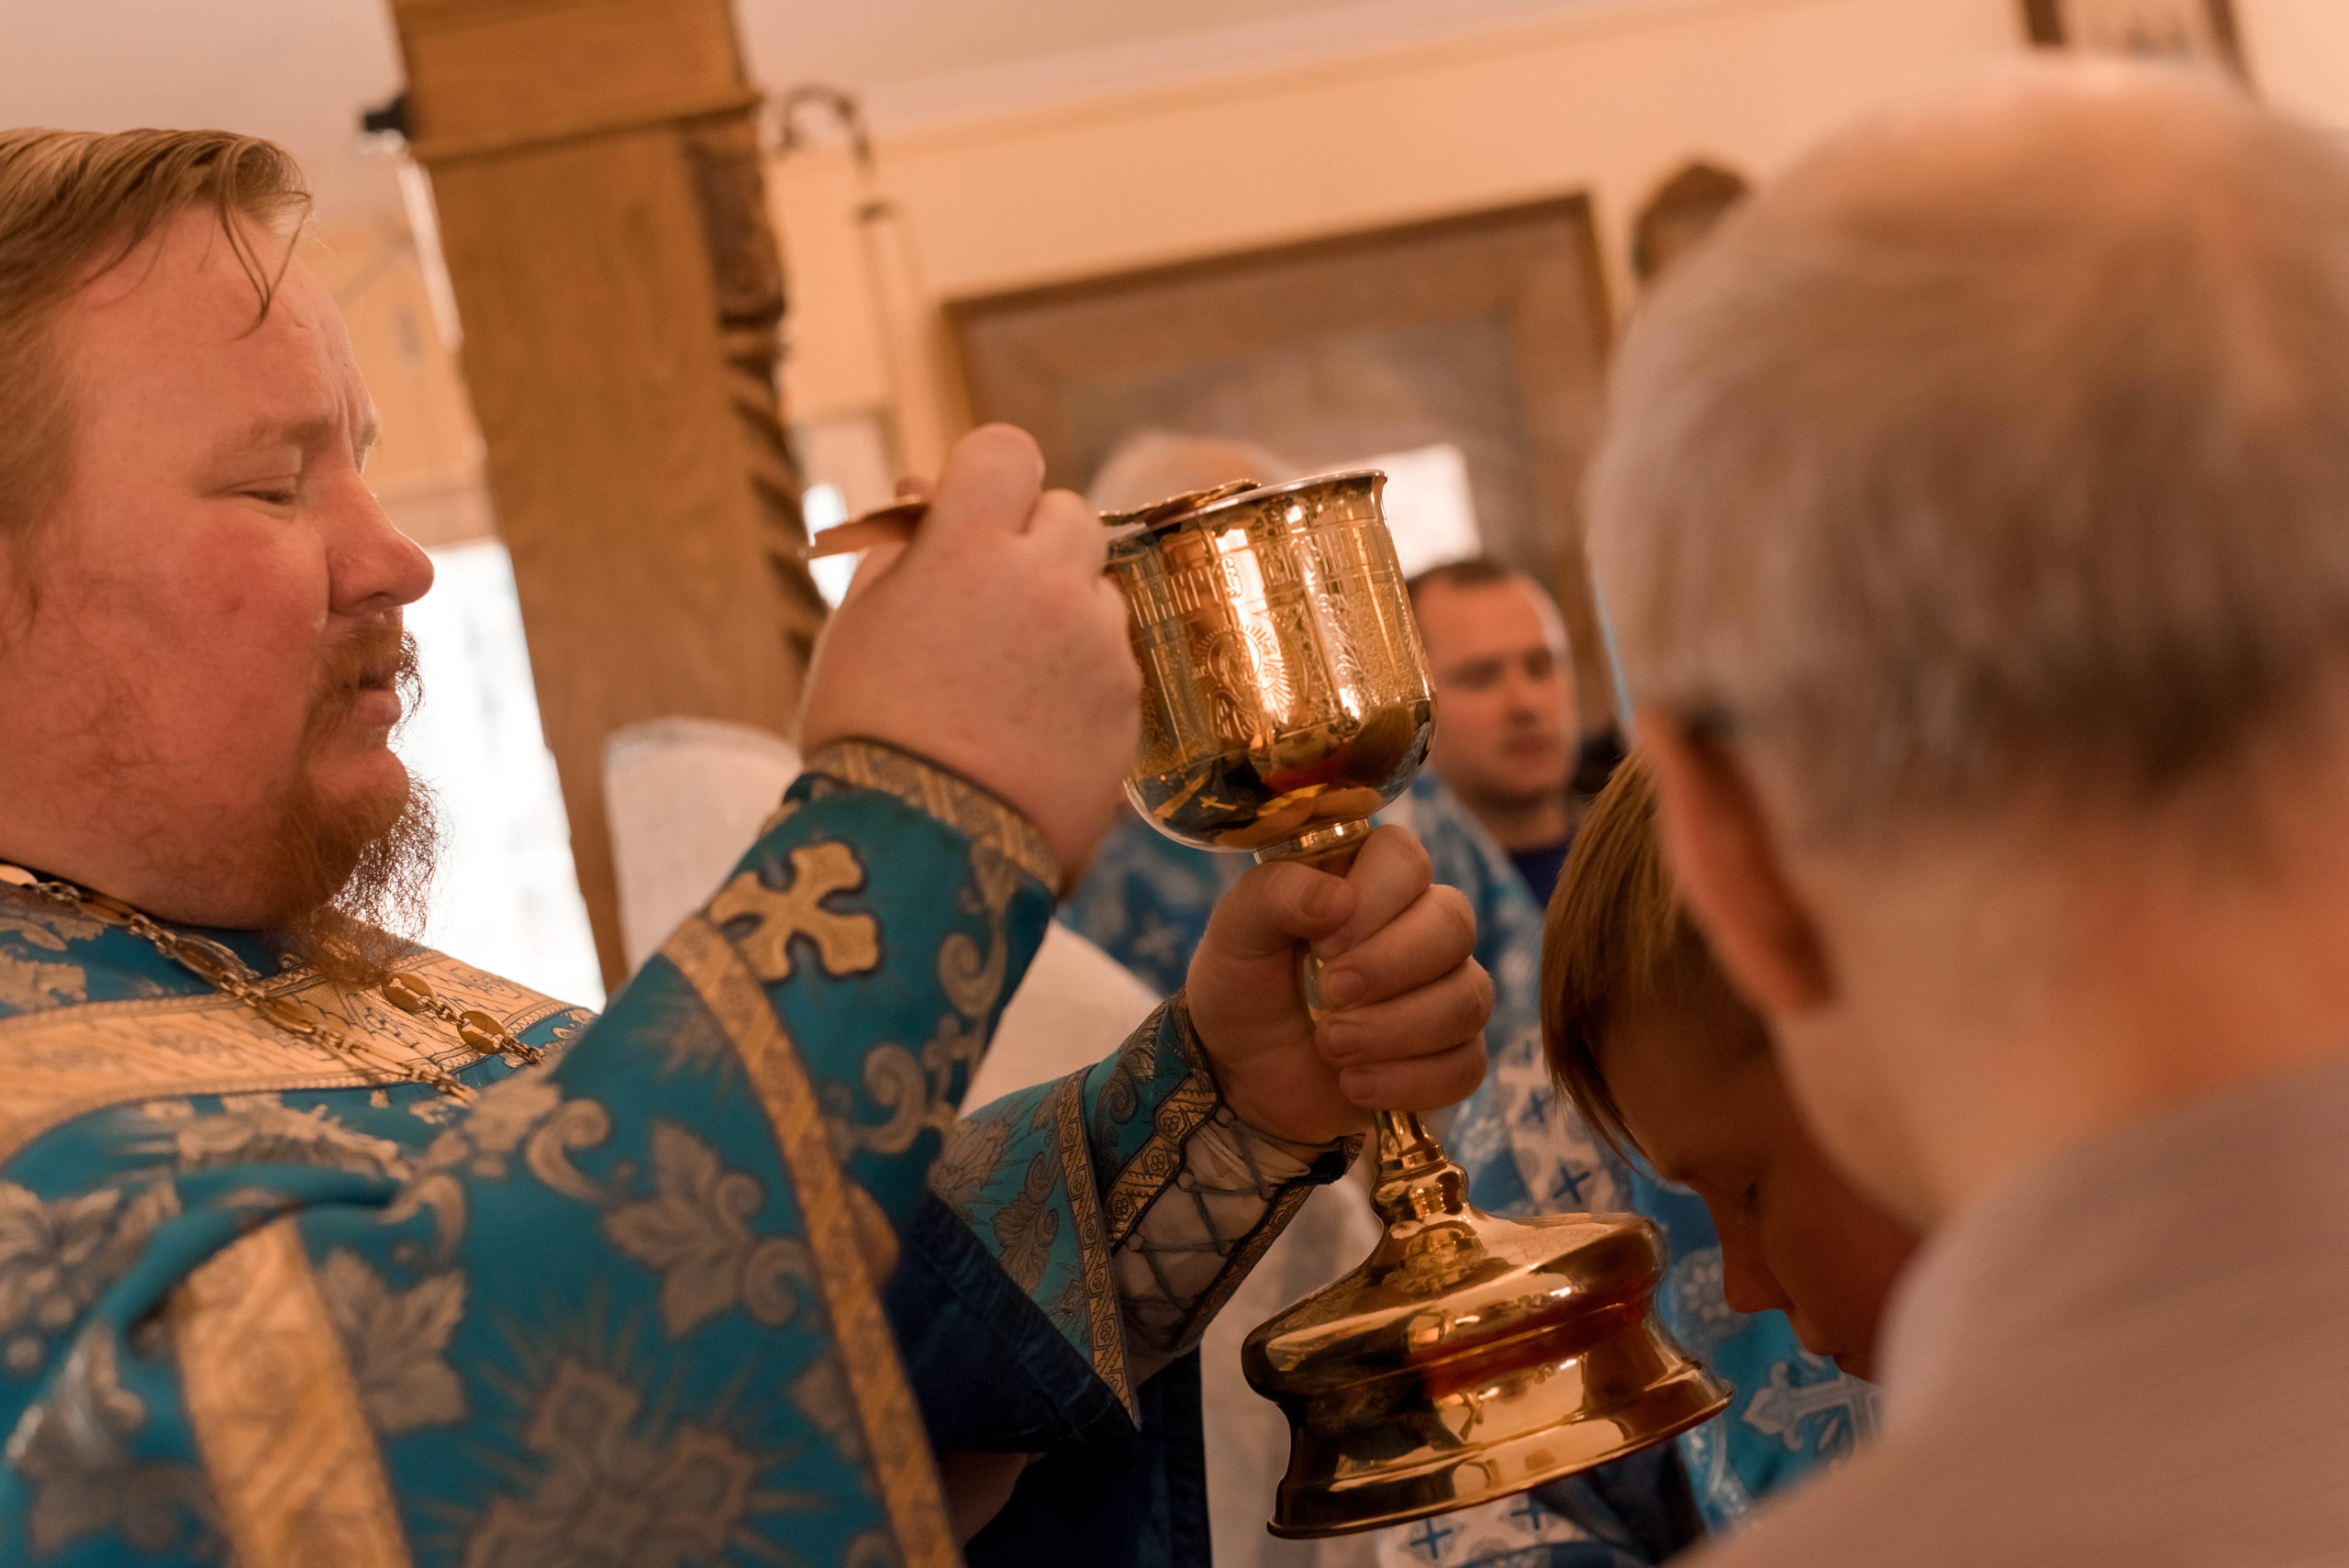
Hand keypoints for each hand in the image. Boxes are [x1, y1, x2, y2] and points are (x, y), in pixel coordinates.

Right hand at [798, 425, 1140, 872]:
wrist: (921, 855)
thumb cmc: (868, 736)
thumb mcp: (857, 627)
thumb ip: (900, 548)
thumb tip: (923, 491)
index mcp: (971, 546)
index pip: (1007, 450)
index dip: (987, 481)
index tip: (968, 519)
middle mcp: (1049, 581)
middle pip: (1070, 514)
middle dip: (1035, 542)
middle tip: (990, 601)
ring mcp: (1099, 645)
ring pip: (1099, 590)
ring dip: (1066, 610)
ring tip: (1009, 680)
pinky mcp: (1129, 706)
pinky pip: (1114, 661)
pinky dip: (1083, 677)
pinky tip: (1036, 727)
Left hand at [1186, 826, 1490, 1145]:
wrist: (1242, 1075)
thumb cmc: (1245, 987)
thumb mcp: (1236, 932)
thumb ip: (1275, 895)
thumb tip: (1338, 898)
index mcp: (1368, 879)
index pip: (1404, 859)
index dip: (1374, 898)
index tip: (1323, 944)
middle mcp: (1420, 927)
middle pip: (1453, 924)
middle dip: (1391, 966)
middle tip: (1332, 995)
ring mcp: (1445, 992)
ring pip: (1467, 998)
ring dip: (1395, 1030)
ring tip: (1330, 1046)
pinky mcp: (1452, 1056)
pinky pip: (1466, 1065)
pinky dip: (1408, 1081)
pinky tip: (1354, 1085)